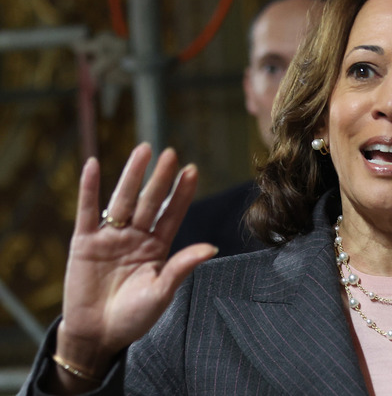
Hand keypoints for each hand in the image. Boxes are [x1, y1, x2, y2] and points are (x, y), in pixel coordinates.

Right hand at [55, 143, 216, 375]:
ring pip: (122, 200)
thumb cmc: (134, 317)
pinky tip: (93, 165)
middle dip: (160, 178)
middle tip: (171, 153)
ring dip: (132, 175)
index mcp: (157, 248)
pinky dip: (89, 188)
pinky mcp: (84, 243)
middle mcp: (136, 237)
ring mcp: (110, 237)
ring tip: (144, 150)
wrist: (98, 335)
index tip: (192, 170)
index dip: (181, 193)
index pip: (172, 214)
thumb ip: (182, 267)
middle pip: (149, 201)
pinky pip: (87, 211)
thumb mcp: (162, 293)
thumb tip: (212, 247)